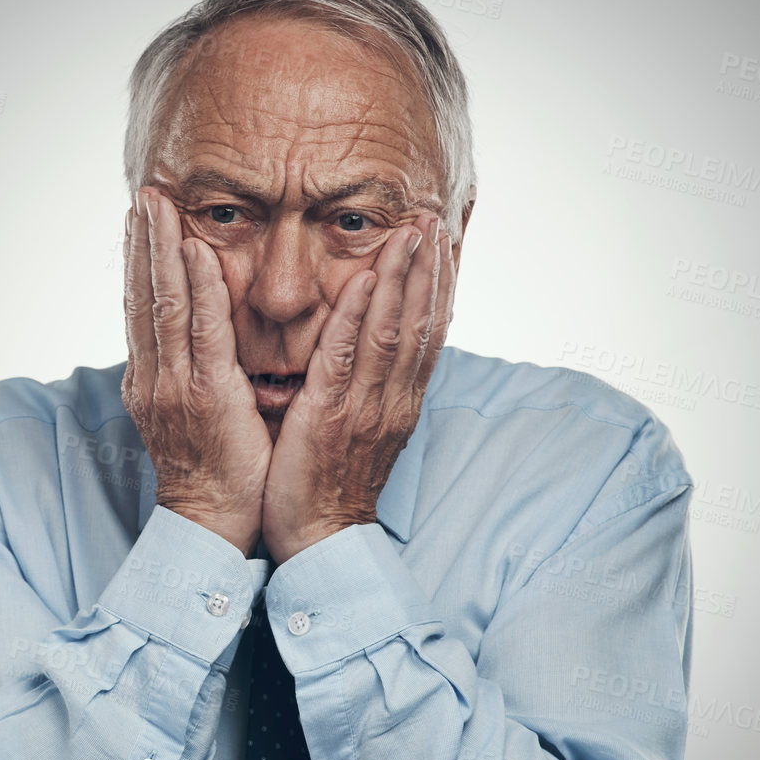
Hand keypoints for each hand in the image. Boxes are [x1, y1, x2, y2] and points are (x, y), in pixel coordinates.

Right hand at [121, 187, 271, 556]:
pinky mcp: (206, 397)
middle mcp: (154, 378)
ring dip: (161, 250)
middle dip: (142, 242)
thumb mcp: (191, 416)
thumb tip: (195, 343)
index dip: (139, 262)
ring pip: (163, 305)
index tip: (140, 221)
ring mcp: (175, 386)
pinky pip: (201, 333)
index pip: (141, 309)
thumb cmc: (214, 473)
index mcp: (151, 381)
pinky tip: (194, 253)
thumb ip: (189, 375)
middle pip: (143, 296)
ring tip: (157, 206)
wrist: (212, 524)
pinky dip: (196, 289)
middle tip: (142, 194)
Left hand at [261, 213, 452, 563]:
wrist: (319, 541)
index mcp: (399, 402)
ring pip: (394, 331)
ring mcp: (367, 408)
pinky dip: (362, 316)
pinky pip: (349, 358)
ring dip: (404, 277)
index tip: (440, 242)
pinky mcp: (333, 417)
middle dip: (428, 268)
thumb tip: (373, 357)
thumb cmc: (329, 488)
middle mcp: (393, 400)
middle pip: (421, 323)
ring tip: (411, 231)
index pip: (427, 333)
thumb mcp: (359, 432)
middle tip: (433, 218)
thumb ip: (368, 391)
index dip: (436, 286)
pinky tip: (368, 280)